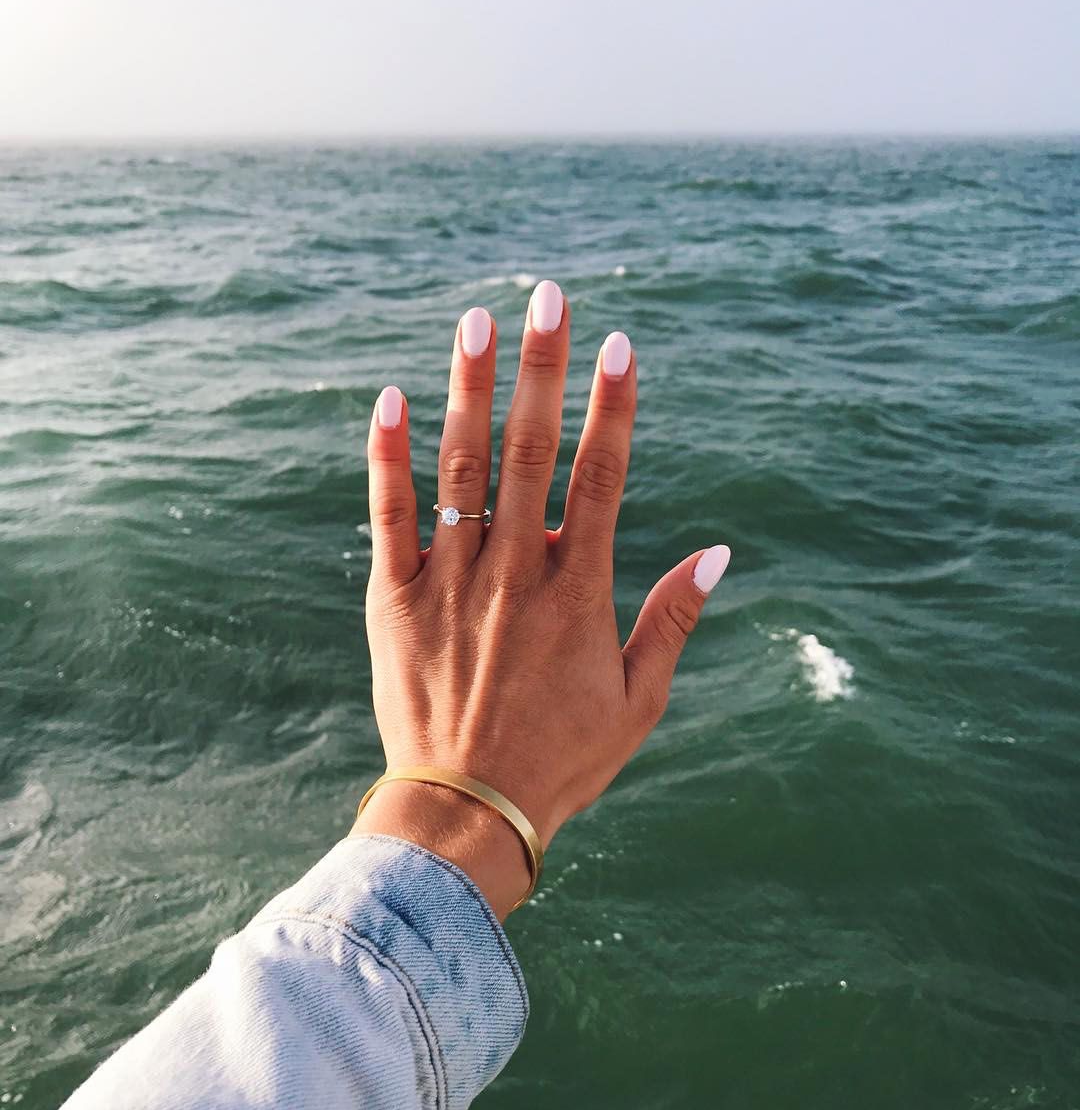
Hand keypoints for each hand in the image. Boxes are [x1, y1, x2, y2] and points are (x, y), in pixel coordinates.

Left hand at [352, 280, 730, 917]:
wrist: (466, 813)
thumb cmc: (563, 759)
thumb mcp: (639, 699)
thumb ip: (674, 619)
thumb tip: (721, 551)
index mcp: (578, 593)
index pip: (603, 479)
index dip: (613, 407)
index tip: (619, 345)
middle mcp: (515, 574)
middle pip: (532, 451)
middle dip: (542, 367)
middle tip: (548, 296)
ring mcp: (451, 583)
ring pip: (462, 469)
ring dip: (470, 390)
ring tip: (476, 322)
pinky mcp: (396, 600)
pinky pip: (390, 517)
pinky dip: (389, 458)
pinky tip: (390, 400)